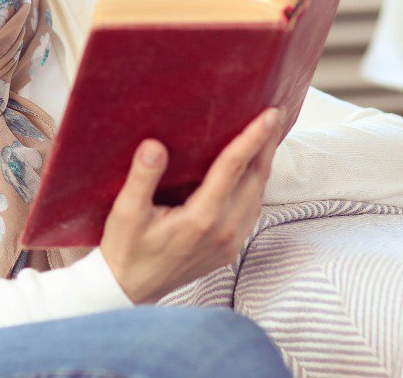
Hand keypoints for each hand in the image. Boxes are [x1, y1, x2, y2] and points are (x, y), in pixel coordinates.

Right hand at [99, 106, 284, 304]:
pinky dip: (257, 185)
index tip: (270, 114)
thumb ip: (142, 177)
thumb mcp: (126, 213)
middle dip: (267, 143)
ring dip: (265, 163)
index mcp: (201, 218)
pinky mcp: (230, 249)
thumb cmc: (125, 248)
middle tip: (277, 112)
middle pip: (256, 178)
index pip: (234, 167)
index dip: (253, 137)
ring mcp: (231, 242)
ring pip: (258, 195)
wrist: (129, 290)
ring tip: (268, 134)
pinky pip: (252, 210)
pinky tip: (254, 170)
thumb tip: (154, 145)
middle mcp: (224, 230)